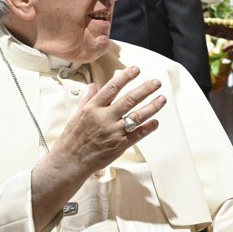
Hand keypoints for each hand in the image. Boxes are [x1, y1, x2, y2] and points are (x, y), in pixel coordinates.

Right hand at [31, 66, 164, 227]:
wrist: (69, 162)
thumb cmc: (71, 139)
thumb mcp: (76, 115)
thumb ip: (88, 99)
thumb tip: (94, 85)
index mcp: (92, 108)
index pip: (112, 88)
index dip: (125, 77)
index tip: (136, 69)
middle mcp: (104, 118)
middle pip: (129, 100)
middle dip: (145, 89)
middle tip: (157, 82)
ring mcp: (113, 132)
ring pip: (137, 116)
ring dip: (152, 107)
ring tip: (162, 99)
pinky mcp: (119, 145)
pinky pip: (138, 135)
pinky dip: (148, 128)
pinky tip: (156, 122)